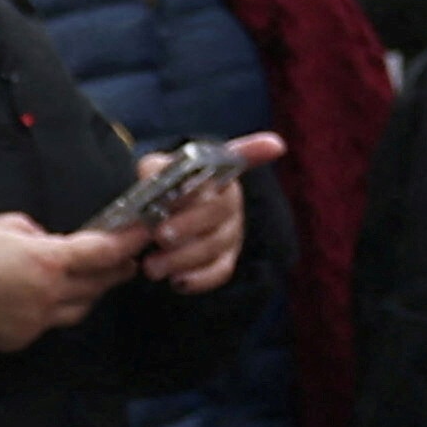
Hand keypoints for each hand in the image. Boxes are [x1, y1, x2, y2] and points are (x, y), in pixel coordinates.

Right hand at [0, 212, 152, 354]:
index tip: (143, 232)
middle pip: (98, 283)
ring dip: (93, 292)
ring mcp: (39, 319)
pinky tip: (56, 297)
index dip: (127, 242)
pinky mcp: (25, 337)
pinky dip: (60, 307)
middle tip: (129, 258)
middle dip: (117, 269)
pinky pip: (53, 321)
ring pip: (80, 308)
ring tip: (98, 278)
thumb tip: (45, 240)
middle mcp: (51, 293)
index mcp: (49, 260)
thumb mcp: (3, 224)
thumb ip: (33, 231)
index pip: (101, 251)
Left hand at [130, 135, 284, 290]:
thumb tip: (150, 178)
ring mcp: (232, 232)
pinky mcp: (226, 260)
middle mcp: (230, 200)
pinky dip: (198, 279)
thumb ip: (153, 173)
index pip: (239, 156)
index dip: (256, 150)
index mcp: (214, 172)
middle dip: (189, 224)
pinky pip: (220, 272)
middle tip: (160, 235)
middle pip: (219, 210)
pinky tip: (175, 281)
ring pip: (216, 245)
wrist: (158, 224)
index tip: (275, 145)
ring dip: (182, 258)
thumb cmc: (160, 194)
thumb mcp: (153, 175)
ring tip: (151, 266)